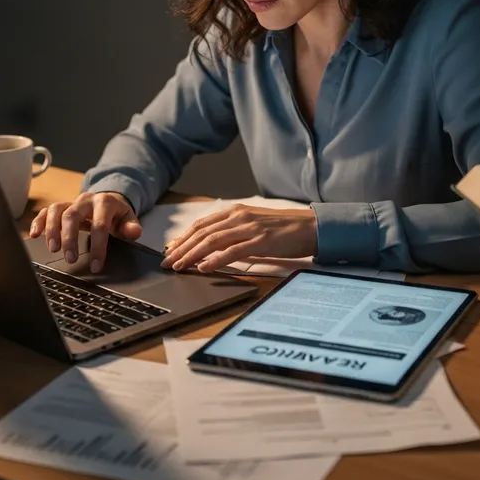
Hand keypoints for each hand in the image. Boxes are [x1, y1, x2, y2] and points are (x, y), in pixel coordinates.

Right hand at [29, 191, 141, 271]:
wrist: (109, 200)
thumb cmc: (117, 214)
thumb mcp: (128, 220)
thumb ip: (131, 227)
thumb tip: (134, 232)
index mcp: (105, 203)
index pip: (100, 225)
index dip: (98, 246)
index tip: (96, 266)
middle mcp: (86, 200)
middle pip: (72, 215)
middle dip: (70, 238)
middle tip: (70, 259)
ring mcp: (72, 202)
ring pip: (57, 210)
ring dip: (52, 230)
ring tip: (52, 249)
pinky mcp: (61, 207)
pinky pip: (46, 211)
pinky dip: (38, 221)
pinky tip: (34, 235)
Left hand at [160, 204, 317, 272]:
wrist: (310, 226)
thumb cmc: (282, 228)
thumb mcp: (253, 224)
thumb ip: (233, 231)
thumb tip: (210, 246)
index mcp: (235, 212)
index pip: (202, 224)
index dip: (184, 238)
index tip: (170, 250)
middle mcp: (239, 217)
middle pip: (202, 233)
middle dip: (182, 248)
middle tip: (168, 262)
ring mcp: (249, 228)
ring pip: (213, 241)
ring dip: (193, 255)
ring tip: (180, 266)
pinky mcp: (260, 241)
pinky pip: (233, 251)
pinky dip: (216, 260)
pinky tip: (205, 268)